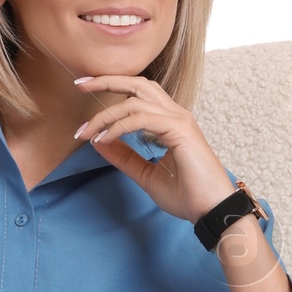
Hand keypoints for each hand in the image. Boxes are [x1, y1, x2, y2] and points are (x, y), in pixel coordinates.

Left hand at [71, 74, 234, 222]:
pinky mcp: (180, 130)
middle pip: (138, 83)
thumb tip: (97, 141)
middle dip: (107, 80)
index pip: (138, 93)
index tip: (84, 91)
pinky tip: (104, 139)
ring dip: (106, 115)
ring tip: (87, 132)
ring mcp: (179, 120)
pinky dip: (119, 127)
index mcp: (169, 121)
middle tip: (80, 84)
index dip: (112, 87)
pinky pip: (142, 119)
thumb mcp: (145, 174)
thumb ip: (123, 157)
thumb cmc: (187, 195)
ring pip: (134, 102)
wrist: (211, 210)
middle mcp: (175, 114)